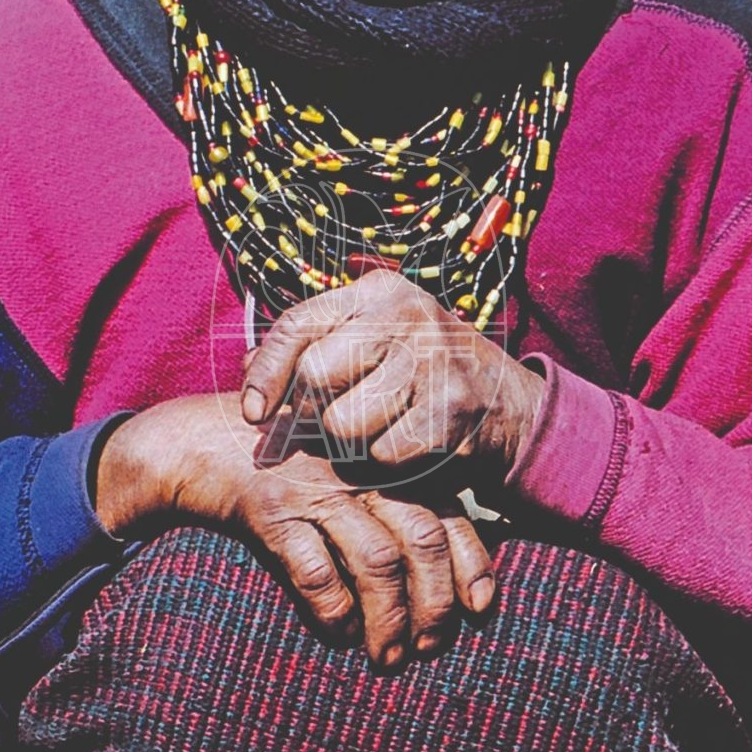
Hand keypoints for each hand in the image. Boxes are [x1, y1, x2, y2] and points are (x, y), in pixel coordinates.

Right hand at [92, 393, 496, 668]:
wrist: (195, 442)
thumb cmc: (280, 467)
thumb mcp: (341, 475)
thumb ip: (387, 507)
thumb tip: (439, 579)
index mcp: (384, 459)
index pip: (450, 511)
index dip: (473, 563)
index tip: (480, 607)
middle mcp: (359, 467)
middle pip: (423, 537)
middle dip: (434, 602)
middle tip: (429, 647)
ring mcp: (315, 486)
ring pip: (377, 560)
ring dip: (389, 619)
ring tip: (386, 658)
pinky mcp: (270, 508)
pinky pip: (315, 569)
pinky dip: (333, 609)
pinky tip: (337, 632)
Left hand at [238, 269, 545, 476]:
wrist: (507, 403)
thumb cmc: (420, 370)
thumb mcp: (371, 338)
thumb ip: (312, 345)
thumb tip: (244, 367)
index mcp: (378, 292)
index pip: (298, 325)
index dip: (266, 372)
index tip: (252, 412)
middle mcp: (406, 315)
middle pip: (316, 376)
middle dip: (316, 409)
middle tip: (339, 416)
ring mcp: (433, 361)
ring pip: (344, 423)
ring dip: (354, 441)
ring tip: (382, 425)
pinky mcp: (450, 410)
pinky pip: (383, 453)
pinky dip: (389, 459)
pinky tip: (411, 440)